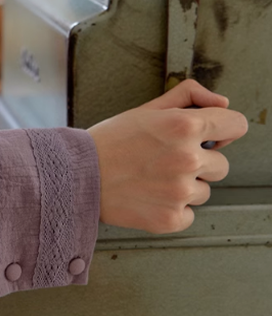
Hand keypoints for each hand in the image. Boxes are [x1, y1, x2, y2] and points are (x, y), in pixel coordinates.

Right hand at [87, 80, 247, 233]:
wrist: (78, 175)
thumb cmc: (111, 141)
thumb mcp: (148, 109)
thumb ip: (189, 96)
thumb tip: (222, 103)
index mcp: (185, 127)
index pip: (237, 125)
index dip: (225, 129)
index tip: (213, 136)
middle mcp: (188, 160)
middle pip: (222, 165)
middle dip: (200, 162)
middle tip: (165, 160)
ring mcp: (181, 192)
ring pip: (204, 191)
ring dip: (185, 187)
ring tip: (152, 178)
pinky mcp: (171, 218)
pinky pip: (190, 214)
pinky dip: (173, 209)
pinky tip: (150, 196)